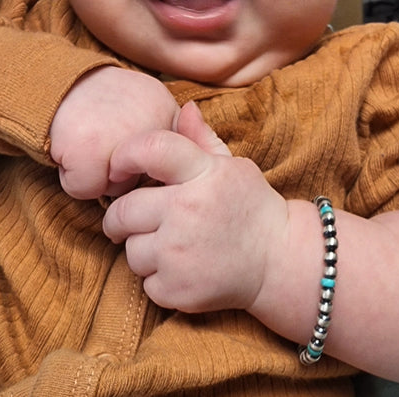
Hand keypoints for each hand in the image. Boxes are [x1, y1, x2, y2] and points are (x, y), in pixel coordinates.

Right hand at [50, 66, 179, 198]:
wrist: (61, 80)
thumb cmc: (107, 102)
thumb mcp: (152, 105)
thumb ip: (174, 132)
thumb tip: (181, 174)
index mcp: (169, 112)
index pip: (176, 163)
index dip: (153, 163)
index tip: (136, 146)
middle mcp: (151, 125)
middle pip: (147, 181)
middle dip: (129, 172)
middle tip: (108, 141)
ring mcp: (120, 140)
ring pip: (118, 191)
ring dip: (102, 177)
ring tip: (91, 144)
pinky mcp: (87, 152)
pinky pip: (87, 190)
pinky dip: (76, 180)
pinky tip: (75, 153)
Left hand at [102, 102, 288, 311]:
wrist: (279, 260)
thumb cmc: (252, 207)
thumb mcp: (234, 167)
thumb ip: (203, 139)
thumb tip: (185, 107)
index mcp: (204, 175)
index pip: (150, 150)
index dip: (124, 156)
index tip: (119, 168)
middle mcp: (188, 211)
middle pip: (122, 211)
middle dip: (124, 217)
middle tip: (142, 219)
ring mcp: (181, 253)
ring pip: (130, 250)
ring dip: (144, 249)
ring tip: (175, 246)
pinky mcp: (178, 290)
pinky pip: (144, 282)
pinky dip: (159, 278)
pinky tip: (185, 269)